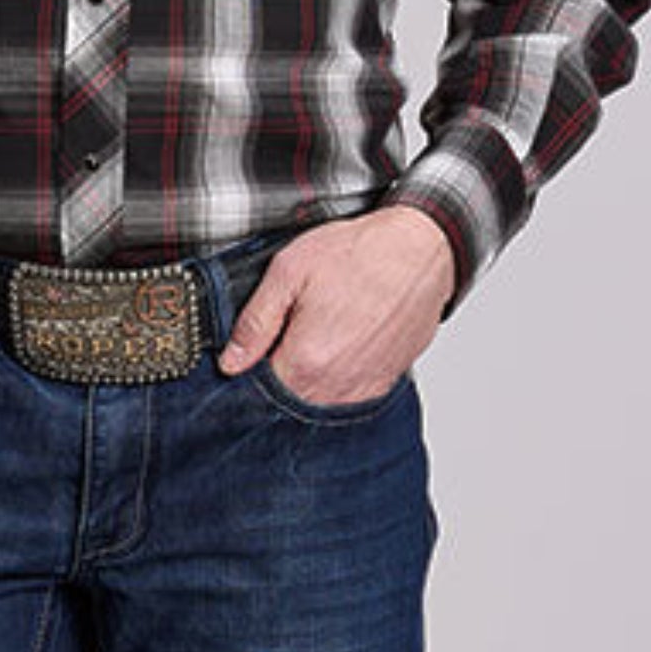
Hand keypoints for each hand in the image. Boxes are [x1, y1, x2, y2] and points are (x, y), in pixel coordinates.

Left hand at [217, 205, 456, 403]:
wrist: (420, 250)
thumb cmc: (358, 253)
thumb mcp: (289, 271)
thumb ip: (255, 322)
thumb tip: (231, 361)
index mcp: (305, 361)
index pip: (257, 390)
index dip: (248, 367)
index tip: (251, 347)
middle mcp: (335, 387)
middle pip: (287, 400)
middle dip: (277, 372)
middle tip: (286, 331)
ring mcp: (363, 390)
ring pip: (316, 400)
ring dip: (307, 377)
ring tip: (316, 331)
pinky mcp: (383, 384)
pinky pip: (346, 395)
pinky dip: (334, 376)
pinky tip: (337, 342)